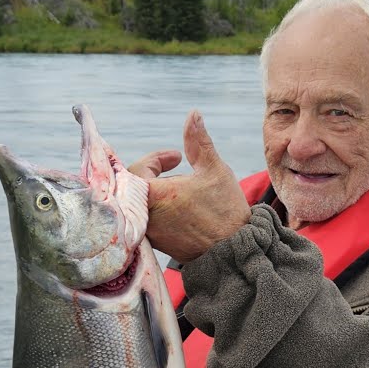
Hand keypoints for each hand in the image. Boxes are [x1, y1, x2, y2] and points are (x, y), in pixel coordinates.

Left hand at [128, 110, 250, 264]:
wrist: (233, 253)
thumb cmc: (225, 211)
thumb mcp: (214, 170)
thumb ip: (198, 141)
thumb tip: (193, 114)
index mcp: (153, 194)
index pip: (138, 168)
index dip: (157, 159)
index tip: (177, 158)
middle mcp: (143, 216)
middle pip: (135, 186)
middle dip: (154, 173)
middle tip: (176, 167)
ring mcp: (148, 233)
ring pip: (141, 204)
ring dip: (157, 190)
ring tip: (180, 187)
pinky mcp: (155, 245)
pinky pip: (147, 220)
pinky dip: (158, 208)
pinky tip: (178, 206)